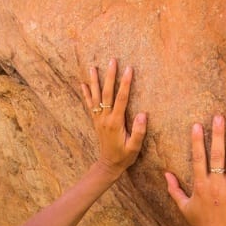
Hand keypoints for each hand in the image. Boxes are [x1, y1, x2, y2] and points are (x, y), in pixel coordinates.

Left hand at [81, 58, 146, 177]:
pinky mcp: (96, 121)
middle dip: (110, 76)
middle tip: (112, 60)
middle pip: (107, 93)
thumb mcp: (135, 147)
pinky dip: (86, 94)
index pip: (121, 99)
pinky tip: (83, 84)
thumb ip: (139, 131)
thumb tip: (142, 114)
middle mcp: (105, 118)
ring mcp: (99, 119)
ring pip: (96, 96)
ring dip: (95, 81)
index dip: (125, 83)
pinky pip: (90, 104)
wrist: (108, 165)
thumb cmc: (124, 156)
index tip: (129, 69)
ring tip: (92, 67)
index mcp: (115, 122)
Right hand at [165, 115, 225, 225]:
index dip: (197, 141)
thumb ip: (174, 189)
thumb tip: (165, 173)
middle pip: (216, 156)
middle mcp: (215, 185)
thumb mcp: (184, 207)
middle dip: (218, 135)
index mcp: (200, 186)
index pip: (198, 159)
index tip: (197, 125)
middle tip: (219, 117)